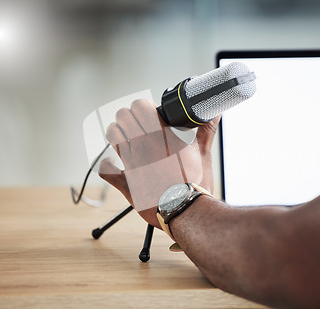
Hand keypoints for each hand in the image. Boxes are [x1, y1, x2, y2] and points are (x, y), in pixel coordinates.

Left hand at [98, 98, 218, 227]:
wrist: (185, 210)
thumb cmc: (195, 183)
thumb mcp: (203, 152)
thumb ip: (207, 130)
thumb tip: (214, 113)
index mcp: (160, 135)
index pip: (139, 105)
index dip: (143, 106)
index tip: (151, 113)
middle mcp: (142, 145)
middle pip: (122, 116)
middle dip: (129, 117)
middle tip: (139, 124)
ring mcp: (131, 163)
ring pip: (112, 135)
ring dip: (118, 133)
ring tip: (127, 138)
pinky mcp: (125, 182)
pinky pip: (106, 168)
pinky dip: (108, 163)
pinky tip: (115, 162)